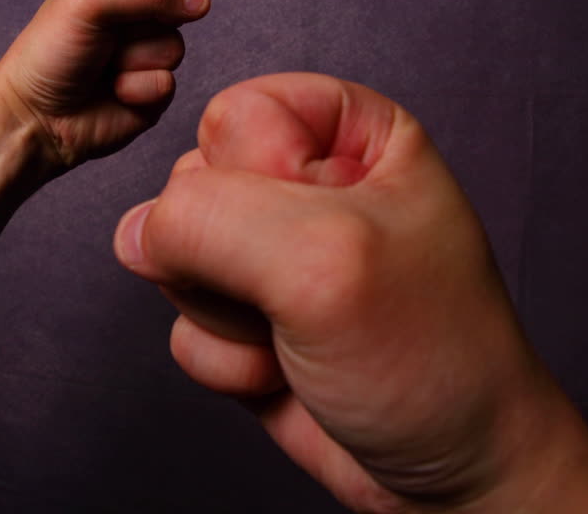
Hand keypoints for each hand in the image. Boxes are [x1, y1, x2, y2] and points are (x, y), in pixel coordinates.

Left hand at [0, 0, 209, 168]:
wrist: (37, 118)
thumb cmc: (50, 54)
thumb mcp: (88, 1)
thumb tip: (202, 2)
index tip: (111, 0)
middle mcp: (134, 14)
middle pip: (174, 6)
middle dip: (135, 26)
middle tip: (101, 40)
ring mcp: (147, 53)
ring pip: (175, 47)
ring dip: (133, 61)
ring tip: (103, 69)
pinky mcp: (154, 90)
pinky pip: (169, 83)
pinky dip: (137, 90)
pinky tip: (113, 94)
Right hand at [113, 73, 587, 512]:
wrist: (450, 474)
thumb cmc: (433, 358)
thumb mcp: (327, 257)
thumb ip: (211, 217)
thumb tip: (137, 234)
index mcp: (351, 133)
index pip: (237, 113)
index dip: (259, 179)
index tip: (320, 227)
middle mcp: (306, 184)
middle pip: (194, 185)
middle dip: (231, 256)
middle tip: (305, 292)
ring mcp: (270, 256)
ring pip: (175, 256)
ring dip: (227, 315)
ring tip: (302, 336)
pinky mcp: (244, 321)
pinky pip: (182, 325)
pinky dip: (227, 362)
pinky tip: (287, 373)